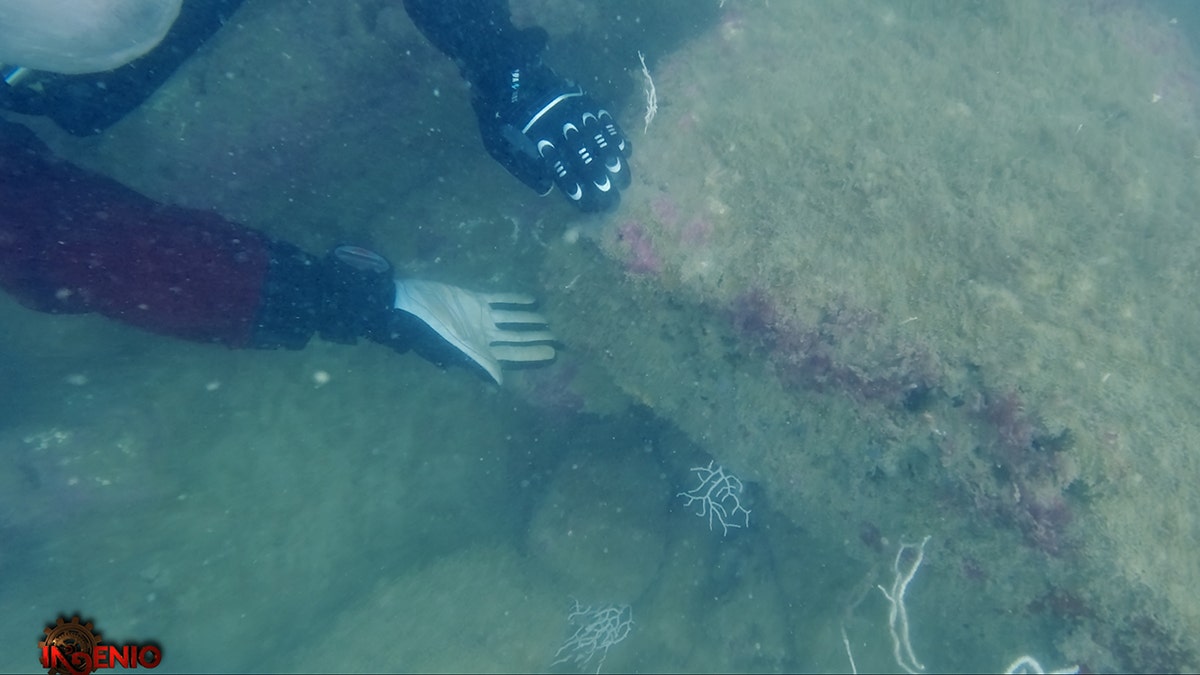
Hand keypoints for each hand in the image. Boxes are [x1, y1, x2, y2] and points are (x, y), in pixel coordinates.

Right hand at [389, 279, 555, 384]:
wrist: (412, 306)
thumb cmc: (433, 332)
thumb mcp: (458, 351)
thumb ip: (481, 364)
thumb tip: (501, 383)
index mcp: (481, 351)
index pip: (514, 354)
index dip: (533, 354)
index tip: (554, 354)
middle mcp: (485, 336)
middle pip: (517, 337)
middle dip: (537, 338)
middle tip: (560, 337)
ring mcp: (482, 317)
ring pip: (512, 319)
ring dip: (530, 320)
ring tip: (548, 319)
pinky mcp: (476, 299)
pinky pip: (501, 300)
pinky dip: (516, 301)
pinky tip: (532, 300)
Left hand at [472, 61, 631, 212]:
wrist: (504, 72)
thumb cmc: (498, 115)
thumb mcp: (498, 146)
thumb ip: (523, 168)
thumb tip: (547, 188)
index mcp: (536, 142)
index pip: (560, 170)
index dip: (574, 185)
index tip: (585, 201)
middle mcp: (559, 128)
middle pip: (585, 158)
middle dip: (600, 179)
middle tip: (612, 197)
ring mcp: (573, 112)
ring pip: (598, 140)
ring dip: (612, 161)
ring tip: (623, 178)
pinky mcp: (581, 98)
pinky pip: (603, 118)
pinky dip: (614, 134)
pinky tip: (623, 148)